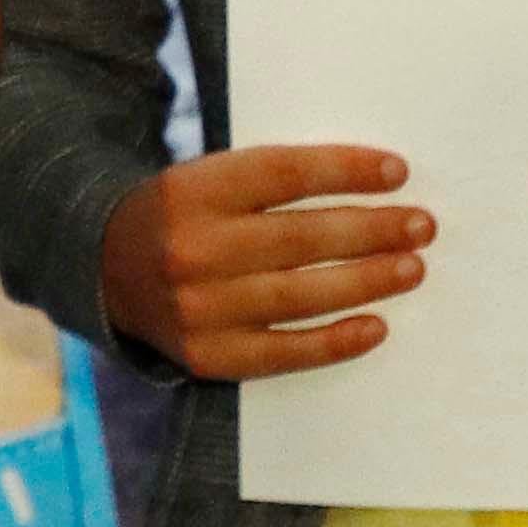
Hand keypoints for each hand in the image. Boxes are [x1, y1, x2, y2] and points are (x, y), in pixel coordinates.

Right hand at [97, 145, 431, 378]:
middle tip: (422, 225)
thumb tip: (370, 185)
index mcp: (194, 190)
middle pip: (300, 237)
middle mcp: (193, 249)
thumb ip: (271, 180)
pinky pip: (283, 353)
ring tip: (411, 268)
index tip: (398, 171)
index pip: (284, 174)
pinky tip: (376, 326)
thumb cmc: (184, 215)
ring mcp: (199, 308)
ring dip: (366, 281)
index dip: (345, 170)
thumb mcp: (207, 178)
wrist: (106, 270)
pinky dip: (335, 342)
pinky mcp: (207, 355)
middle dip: (372, 230)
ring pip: (300, 295)